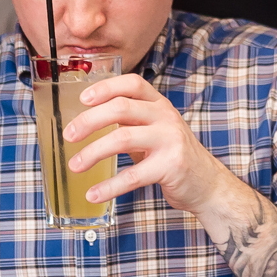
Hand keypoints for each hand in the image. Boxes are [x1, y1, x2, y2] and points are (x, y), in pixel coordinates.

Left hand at [61, 74, 238, 216]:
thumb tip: (87, 117)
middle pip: (120, 108)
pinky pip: (132, 176)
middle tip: (69, 135)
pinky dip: (109, 186)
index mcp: (159, 104)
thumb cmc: (172, 154)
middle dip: (89, 120)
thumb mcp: (154, 129)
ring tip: (75, 165)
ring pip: (122, 138)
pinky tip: (94, 193)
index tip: (83, 98)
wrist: (207, 183)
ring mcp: (170, 140)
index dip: (106, 87)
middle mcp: (165, 117)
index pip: (132, 83)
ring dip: (92, 152)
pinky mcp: (170, 167)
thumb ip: (129, 119)